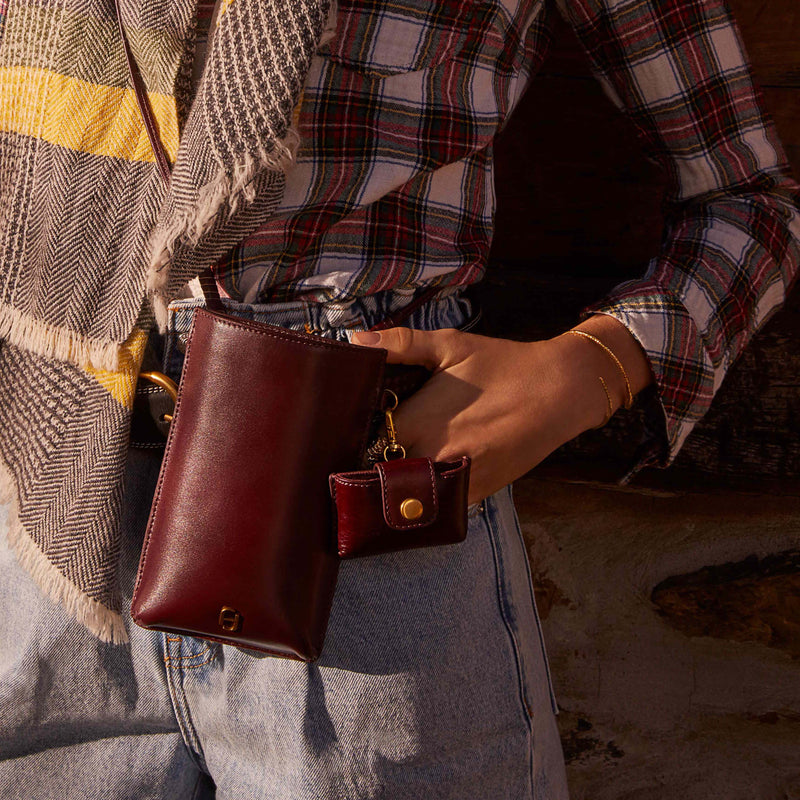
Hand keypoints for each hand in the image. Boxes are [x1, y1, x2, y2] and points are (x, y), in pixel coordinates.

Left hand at [352, 317, 652, 503]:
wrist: (561, 391)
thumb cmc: (503, 364)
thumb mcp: (451, 346)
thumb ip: (400, 344)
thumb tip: (355, 338)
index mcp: (418, 422)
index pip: (364, 444)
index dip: (354, 438)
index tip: (347, 431)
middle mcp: (432, 458)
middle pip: (382, 475)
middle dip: (372, 464)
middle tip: (368, 449)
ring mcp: (455, 481)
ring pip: (409, 496)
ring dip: (398, 483)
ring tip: (394, 465)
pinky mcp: (478, 494)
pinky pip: (439, 504)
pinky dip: (428, 493)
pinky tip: (427, 475)